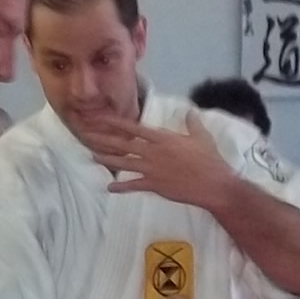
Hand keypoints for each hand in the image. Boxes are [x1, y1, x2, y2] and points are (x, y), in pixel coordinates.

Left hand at [85, 115, 236, 206]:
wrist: (212, 184)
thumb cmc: (209, 160)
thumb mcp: (202, 137)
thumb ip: (192, 123)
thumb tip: (190, 111)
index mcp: (163, 138)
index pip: (135, 128)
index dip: (117, 123)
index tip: (102, 119)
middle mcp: (153, 152)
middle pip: (123, 144)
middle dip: (104, 139)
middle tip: (87, 135)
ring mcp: (152, 169)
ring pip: (124, 163)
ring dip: (107, 159)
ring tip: (93, 155)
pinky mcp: (154, 185)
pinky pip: (134, 185)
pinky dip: (121, 187)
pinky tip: (109, 187)